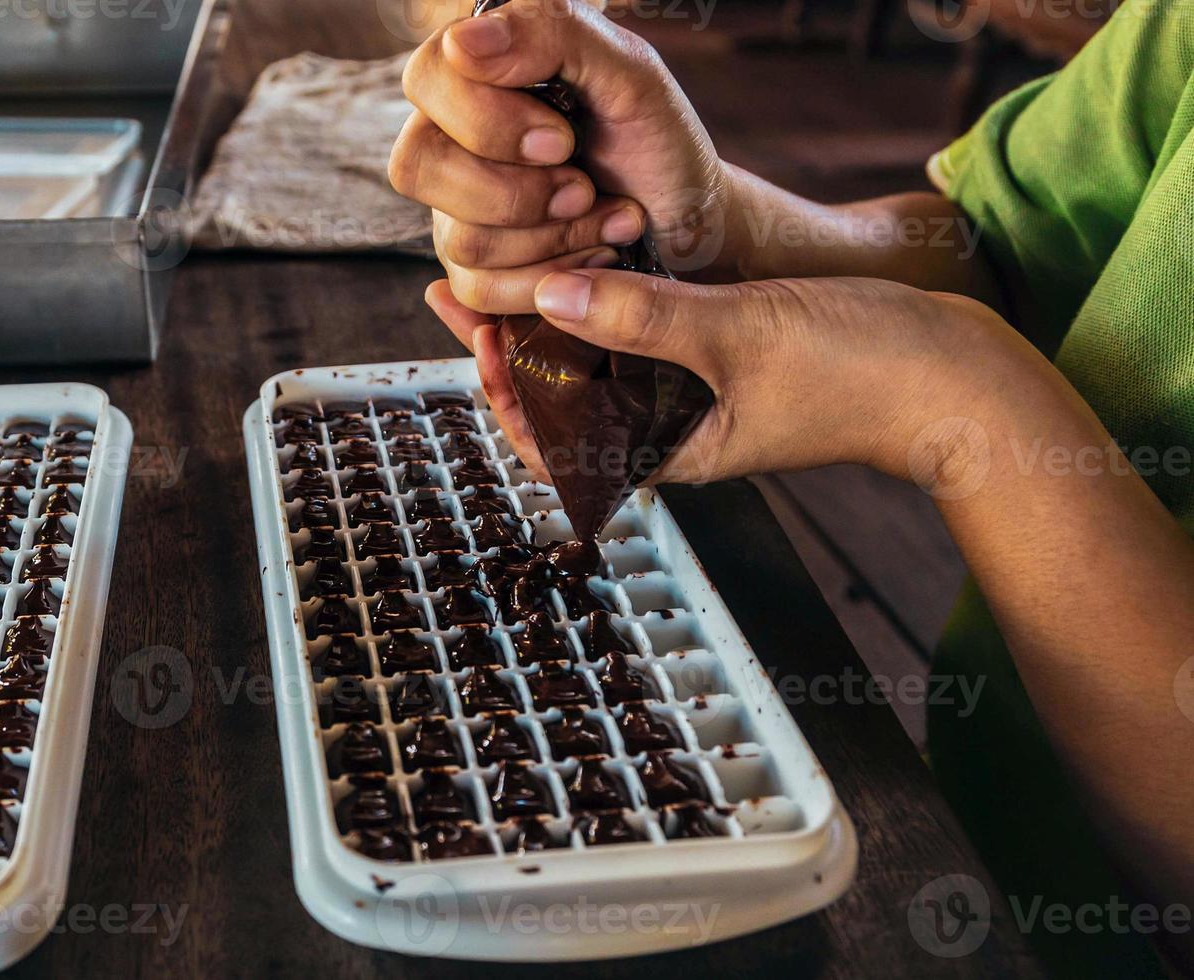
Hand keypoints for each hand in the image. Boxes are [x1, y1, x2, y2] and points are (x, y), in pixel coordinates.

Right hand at [390, 0, 733, 313]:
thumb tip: (464, 43)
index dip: (487, 121)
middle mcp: (454, 140)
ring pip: (458, 238)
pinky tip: (593, 257)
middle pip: (417, 167)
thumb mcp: (627, 71)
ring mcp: (456, 208)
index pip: (425, 80)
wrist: (689, 221)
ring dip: (552, 238)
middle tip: (582, 187)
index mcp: (479, 74)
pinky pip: (478, 288)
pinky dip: (551, 277)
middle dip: (516, 193)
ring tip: (608, 217)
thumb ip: (552, 34)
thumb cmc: (657, 139)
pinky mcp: (476, 269)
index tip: (562, 140)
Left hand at [425, 270, 1041, 488]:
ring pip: (596, 368)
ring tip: (504, 270)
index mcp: (665, 453)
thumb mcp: (737, 334)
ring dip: (551, 324)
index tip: (474, 330)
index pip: (551, 444)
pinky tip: (584, 262)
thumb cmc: (860, 371)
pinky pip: (641, 340)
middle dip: (507, 348)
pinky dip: (606, 307)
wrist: (957, 376)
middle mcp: (669, 433)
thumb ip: (640, 316)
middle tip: (459, 285)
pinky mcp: (719, 364)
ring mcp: (694, 400)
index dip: (501, 392)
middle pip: (561, 401)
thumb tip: (549, 291)